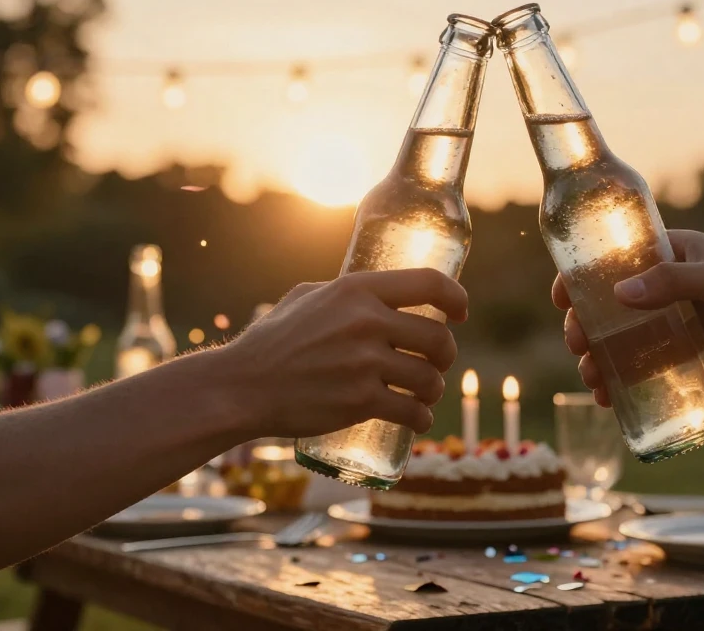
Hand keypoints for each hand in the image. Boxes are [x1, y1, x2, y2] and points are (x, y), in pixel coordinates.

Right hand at [224, 268, 467, 437]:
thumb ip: (346, 293)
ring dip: (433, 390)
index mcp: (357, 290)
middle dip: (445, 355)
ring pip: (429, 378)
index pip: (429, 284)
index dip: (455, 298)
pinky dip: (421, 419)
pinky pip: (413, 411)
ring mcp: (365, 363)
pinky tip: (417, 419)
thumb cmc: (271, 341)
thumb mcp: (307, 297)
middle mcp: (366, 322)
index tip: (461, 313)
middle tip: (436, 364)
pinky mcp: (361, 402)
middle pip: (438, 339)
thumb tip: (378, 293)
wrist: (242, 387)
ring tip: (424, 394)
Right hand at [553, 231, 703, 406]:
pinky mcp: (685, 357)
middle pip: (609, 306)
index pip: (615, 260)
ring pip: (620, 341)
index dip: (581, 277)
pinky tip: (606, 398)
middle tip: (578, 345)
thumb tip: (619, 293)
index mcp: (672, 255)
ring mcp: (673, 325)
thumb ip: (674, 283)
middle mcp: (666, 288)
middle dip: (585, 326)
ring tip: (591, 379)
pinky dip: (620, 382)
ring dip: (597, 358)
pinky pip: (642, 369)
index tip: (561, 297)